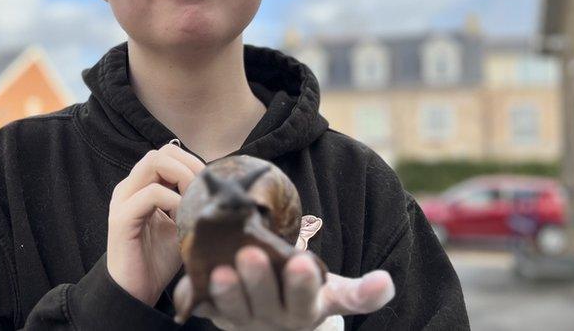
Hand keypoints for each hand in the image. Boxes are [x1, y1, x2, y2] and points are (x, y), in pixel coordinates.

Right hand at [107, 142, 204, 305]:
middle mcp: (130, 187)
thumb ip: (190, 203)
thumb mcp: (180, 224)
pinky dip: (173, 199)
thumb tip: (221, 189)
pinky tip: (183, 217)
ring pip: (153, 163)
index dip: (192, 162)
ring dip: (182, 176)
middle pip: (161, 152)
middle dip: (189, 166)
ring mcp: (123, 200)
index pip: (167, 153)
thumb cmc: (158, 259)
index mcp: (142, 186)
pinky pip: (150, 194)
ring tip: (194, 200)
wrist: (136, 291)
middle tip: (205, 190)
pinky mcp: (122, 218)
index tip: (210, 184)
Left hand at [173, 218, 394, 329]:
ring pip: (232, 308)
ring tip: (219, 271)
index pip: (305, 299)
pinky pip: (200, 306)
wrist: (274, 316)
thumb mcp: (334, 293)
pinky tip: (188, 287)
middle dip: (258, 279)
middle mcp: (274, 318)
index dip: (301, 283)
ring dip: (225, 291)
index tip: (299, 263)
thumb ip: (360, 292)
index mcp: (305, 309)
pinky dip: (192, 298)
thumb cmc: (304, 291)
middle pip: (265, 301)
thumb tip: (386, 284)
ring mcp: (242, 319)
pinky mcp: (215, 313)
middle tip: (250, 254)